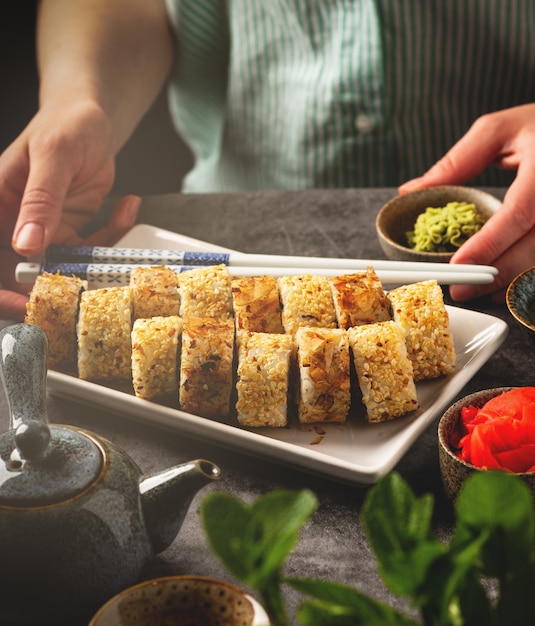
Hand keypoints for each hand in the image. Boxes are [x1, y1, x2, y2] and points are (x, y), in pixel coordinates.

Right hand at [0, 100, 139, 319]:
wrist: (93, 118)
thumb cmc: (66, 124)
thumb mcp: (54, 156)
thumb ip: (40, 200)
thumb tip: (26, 245)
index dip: (2, 289)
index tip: (24, 305)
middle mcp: (16, 222)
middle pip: (23, 271)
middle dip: (57, 284)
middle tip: (91, 282)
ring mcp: (45, 230)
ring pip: (65, 264)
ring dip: (99, 254)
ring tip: (122, 219)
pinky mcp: (71, 231)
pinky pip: (90, 249)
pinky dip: (114, 235)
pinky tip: (128, 205)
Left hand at [399, 103, 534, 301]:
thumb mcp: (497, 131)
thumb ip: (456, 162)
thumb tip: (410, 191)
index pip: (518, 213)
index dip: (489, 243)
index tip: (459, 265)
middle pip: (533, 245)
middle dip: (495, 273)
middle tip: (461, 289)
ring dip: (512, 281)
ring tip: (480, 291)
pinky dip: (527, 275)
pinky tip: (506, 283)